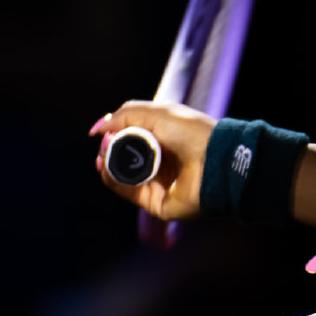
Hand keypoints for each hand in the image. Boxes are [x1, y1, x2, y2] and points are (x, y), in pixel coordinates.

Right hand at [88, 100, 216, 220]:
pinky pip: (126, 191)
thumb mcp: (158, 113)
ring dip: (107, 164)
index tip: (101, 131)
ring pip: (121, 174)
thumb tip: (99, 127)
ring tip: (105, 155)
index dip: (113, 133)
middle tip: (105, 144)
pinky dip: (112, 179)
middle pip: (122, 156)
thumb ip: (126, 115)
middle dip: (108, 148)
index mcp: (164, 138)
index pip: (129, 136)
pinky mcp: (155, 202)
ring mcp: (157, 182)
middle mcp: (160, 160)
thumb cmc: (192, 133)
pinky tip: (106, 168)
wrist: (215, 161)